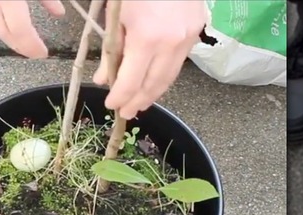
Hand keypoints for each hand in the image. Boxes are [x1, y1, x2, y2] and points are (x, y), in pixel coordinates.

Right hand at [0, 0, 65, 58]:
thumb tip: (59, 12)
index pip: (20, 29)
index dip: (32, 45)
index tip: (43, 53)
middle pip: (4, 33)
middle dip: (21, 48)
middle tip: (34, 54)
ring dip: (10, 39)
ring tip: (24, 45)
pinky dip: (1, 26)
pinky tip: (10, 27)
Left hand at [94, 0, 206, 118]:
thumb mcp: (116, 15)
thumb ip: (112, 49)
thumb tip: (104, 78)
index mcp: (147, 37)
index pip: (131, 81)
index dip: (120, 97)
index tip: (111, 104)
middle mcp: (171, 43)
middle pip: (154, 85)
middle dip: (138, 102)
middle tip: (126, 112)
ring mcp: (188, 38)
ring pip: (170, 77)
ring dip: (153, 93)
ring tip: (140, 102)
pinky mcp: (197, 31)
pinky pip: (179, 62)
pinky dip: (165, 75)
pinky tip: (154, 80)